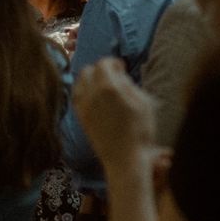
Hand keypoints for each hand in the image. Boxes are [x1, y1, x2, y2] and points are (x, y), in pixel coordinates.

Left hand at [75, 58, 159, 174]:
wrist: (125, 157)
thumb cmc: (140, 130)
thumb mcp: (143, 102)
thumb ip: (128, 84)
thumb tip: (118, 75)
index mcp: (108, 88)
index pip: (103, 64)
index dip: (113, 63)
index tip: (122, 67)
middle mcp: (91, 95)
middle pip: (87, 70)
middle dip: (100, 69)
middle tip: (114, 76)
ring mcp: (82, 106)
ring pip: (78, 83)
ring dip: (89, 79)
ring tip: (104, 85)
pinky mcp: (80, 117)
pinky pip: (76, 96)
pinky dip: (83, 91)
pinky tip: (95, 96)